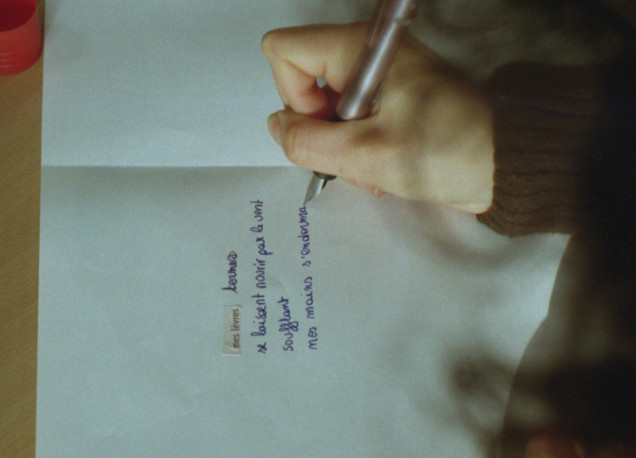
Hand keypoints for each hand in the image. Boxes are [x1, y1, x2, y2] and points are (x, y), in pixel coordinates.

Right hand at [262, 23, 493, 212]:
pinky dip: (356, 146)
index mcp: (359, 48)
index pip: (284, 51)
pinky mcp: (391, 99)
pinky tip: (380, 167)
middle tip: (352, 155)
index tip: (327, 125)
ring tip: (372, 168)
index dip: (292, 95)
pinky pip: (351, 119)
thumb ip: (306, 141)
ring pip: (326, 107)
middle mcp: (366, 54)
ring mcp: (380, 77)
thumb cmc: (446, 150)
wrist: (506, 164)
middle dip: (320, 128)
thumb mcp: (366, 153)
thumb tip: (278, 127)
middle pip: (304, 82)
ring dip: (339, 146)